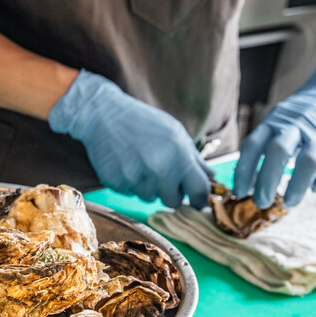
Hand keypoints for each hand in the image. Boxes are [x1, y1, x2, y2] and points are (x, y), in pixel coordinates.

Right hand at [48, 70, 211, 208]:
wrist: (103, 115)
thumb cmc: (143, 122)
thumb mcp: (174, 133)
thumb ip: (194, 158)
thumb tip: (212, 178)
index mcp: (178, 155)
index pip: (199, 192)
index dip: (199, 198)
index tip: (196, 198)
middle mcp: (158, 169)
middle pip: (173, 201)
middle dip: (171, 192)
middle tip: (163, 175)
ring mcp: (135, 177)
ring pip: (150, 198)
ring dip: (148, 186)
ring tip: (141, 163)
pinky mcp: (116, 183)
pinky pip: (130, 193)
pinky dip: (130, 183)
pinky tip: (126, 163)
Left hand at [234, 36, 315, 207]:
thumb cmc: (303, 113)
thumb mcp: (279, 119)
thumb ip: (265, 142)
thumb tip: (247, 180)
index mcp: (275, 120)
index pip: (252, 145)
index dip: (243, 171)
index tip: (239, 192)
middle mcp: (297, 124)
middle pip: (277, 152)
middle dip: (266, 181)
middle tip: (261, 203)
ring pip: (308, 162)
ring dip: (296, 187)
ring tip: (289, 203)